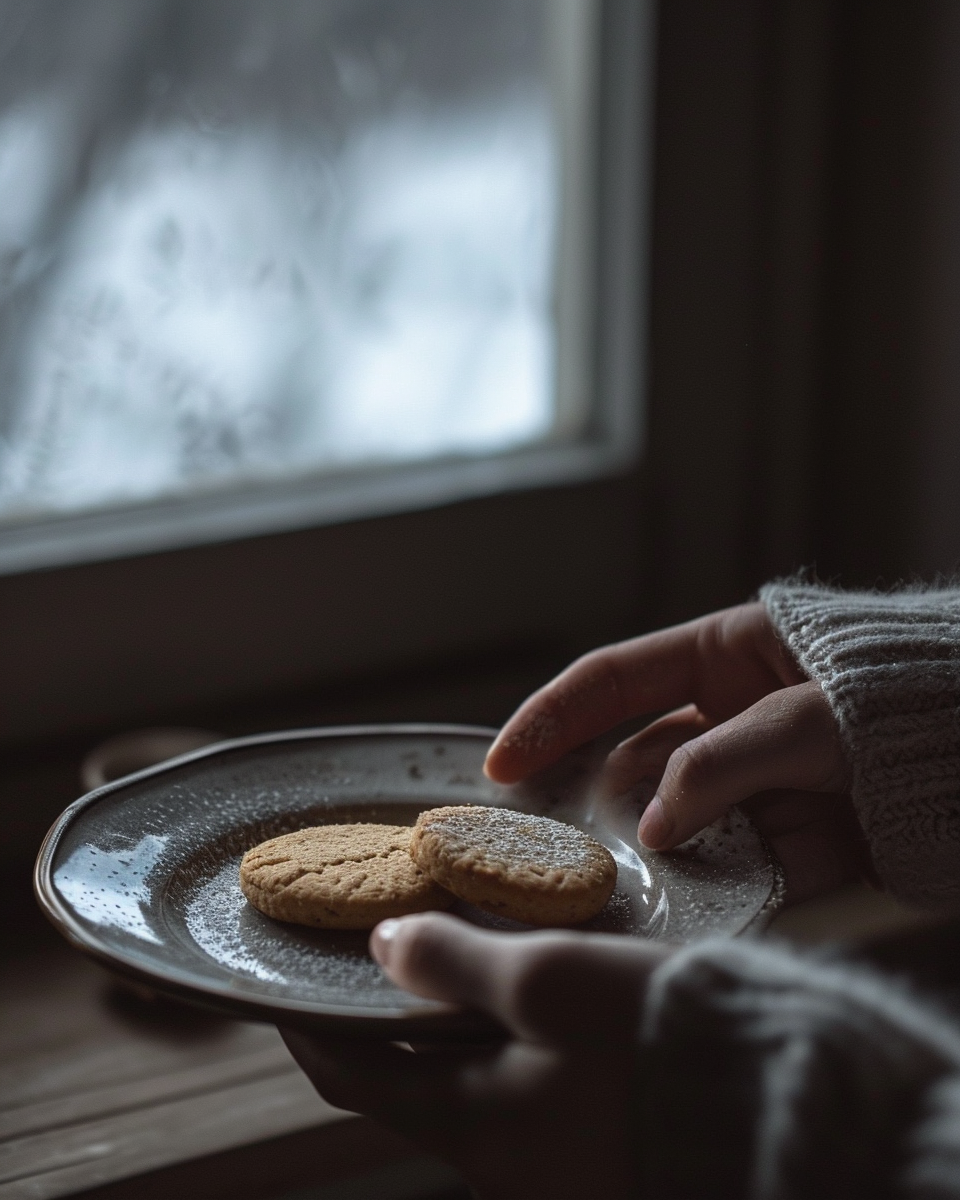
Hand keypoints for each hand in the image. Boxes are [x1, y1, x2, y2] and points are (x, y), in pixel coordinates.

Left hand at [282, 912, 672, 1199]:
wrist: (779, 1110)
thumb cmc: (658, 1038)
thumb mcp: (549, 980)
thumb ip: (456, 961)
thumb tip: (384, 945)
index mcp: (474, 1128)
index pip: (349, 1077)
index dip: (309, 1026)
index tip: (289, 983)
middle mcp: (500, 1169)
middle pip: (410, 1084)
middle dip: (385, 1023)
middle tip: (378, 955)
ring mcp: (551, 1174)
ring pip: (470, 1090)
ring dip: (451, 1031)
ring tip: (455, 960)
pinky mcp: (596, 1164)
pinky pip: (523, 1102)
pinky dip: (505, 1051)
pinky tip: (530, 1004)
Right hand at [485, 603, 862, 902]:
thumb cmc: (911, 699)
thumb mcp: (814, 716)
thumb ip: (726, 762)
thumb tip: (657, 825)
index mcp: (727, 656)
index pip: (611, 681)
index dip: (549, 719)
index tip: (497, 766)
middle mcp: (733, 718)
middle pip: (643, 763)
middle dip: (613, 807)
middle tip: (568, 857)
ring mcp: (764, 781)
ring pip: (689, 824)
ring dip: (673, 858)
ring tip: (646, 891)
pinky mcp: (798, 837)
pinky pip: (744, 865)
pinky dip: (729, 888)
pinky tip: (711, 909)